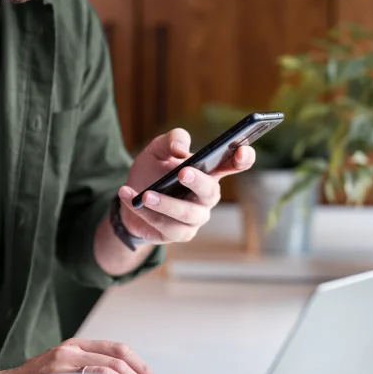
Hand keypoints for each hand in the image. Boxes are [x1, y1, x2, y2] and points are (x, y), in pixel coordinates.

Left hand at [117, 128, 254, 243]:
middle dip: (198, 182)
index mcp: (209, 172)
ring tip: (145, 194)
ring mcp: (195, 218)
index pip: (234, 164)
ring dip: (165, 204)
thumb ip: (171, 140)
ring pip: (186, 214)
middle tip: (183, 172)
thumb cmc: (151, 171)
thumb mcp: (157, 149)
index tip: (242, 151)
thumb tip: (181, 149)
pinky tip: (129, 198)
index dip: (243, 158)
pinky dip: (145, 213)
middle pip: (211, 192)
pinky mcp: (179, 234)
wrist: (130, 199)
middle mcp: (207, 196)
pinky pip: (165, 226)